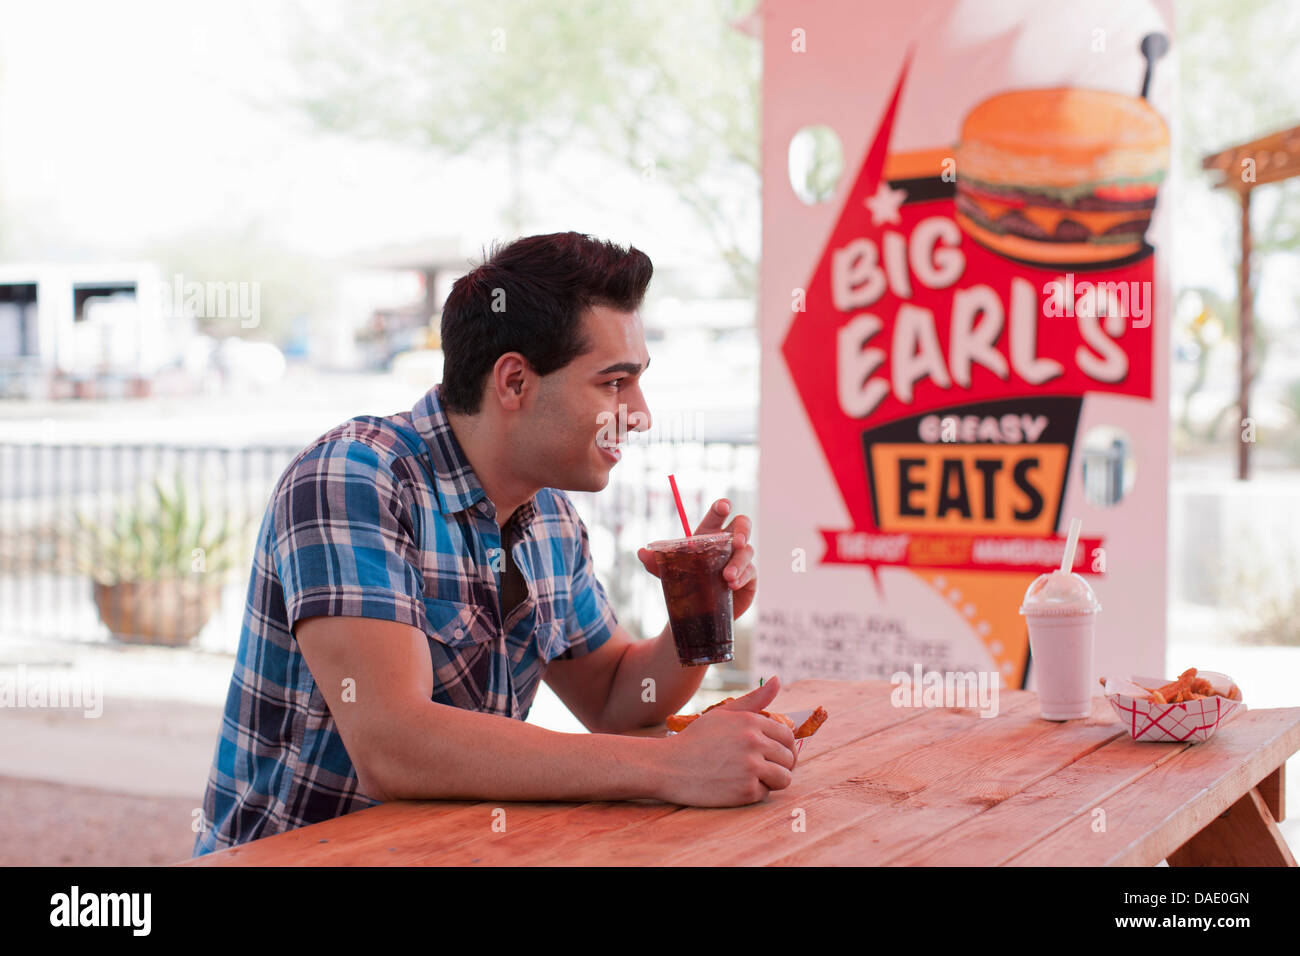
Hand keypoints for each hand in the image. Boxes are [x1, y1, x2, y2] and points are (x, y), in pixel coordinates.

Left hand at [636, 498, 756, 619]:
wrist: (696, 612)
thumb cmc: (686, 585)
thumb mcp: (669, 573)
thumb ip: (656, 561)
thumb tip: (640, 552)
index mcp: (709, 535)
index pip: (717, 515)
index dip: (722, 506)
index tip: (724, 506)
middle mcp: (728, 544)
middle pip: (743, 525)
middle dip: (742, 529)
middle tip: (737, 541)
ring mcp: (740, 560)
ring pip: (748, 551)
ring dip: (738, 562)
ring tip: (727, 577)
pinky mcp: (749, 577)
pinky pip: (750, 572)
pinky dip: (742, 577)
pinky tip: (732, 585)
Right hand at [652, 676, 795, 806]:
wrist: (668, 766)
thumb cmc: (696, 739)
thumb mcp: (723, 714)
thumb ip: (753, 699)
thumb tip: (778, 680)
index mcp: (751, 721)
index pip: (788, 736)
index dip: (782, 746)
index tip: (771, 753)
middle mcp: (754, 742)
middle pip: (789, 758)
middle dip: (778, 764)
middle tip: (758, 768)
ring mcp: (751, 767)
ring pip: (784, 778)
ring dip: (771, 780)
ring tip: (750, 777)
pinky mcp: (746, 791)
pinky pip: (766, 794)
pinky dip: (753, 793)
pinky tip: (734, 785)